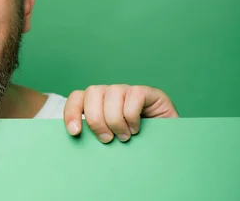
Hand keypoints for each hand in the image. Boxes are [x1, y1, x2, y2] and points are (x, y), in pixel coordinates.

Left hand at [63, 85, 177, 142]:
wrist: (168, 148)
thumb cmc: (134, 147)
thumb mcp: (110, 141)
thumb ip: (94, 135)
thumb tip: (76, 139)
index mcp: (97, 104)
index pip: (77, 97)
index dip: (72, 111)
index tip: (75, 132)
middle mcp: (111, 94)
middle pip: (92, 92)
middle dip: (96, 119)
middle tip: (106, 139)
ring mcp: (129, 91)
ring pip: (112, 92)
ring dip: (115, 118)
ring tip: (123, 136)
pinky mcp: (149, 93)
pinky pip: (134, 94)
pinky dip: (132, 114)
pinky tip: (136, 129)